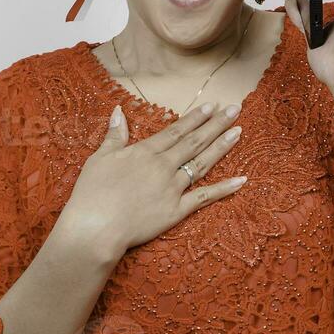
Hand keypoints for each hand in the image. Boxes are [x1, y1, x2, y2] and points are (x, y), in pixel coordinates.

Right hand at [56, 101, 246, 260]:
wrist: (95, 228)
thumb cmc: (92, 193)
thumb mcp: (99, 158)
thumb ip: (114, 135)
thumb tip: (119, 110)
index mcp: (145, 152)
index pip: (175, 131)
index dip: (194, 118)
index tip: (211, 106)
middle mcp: (163, 166)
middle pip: (194, 142)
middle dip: (216, 124)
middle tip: (235, 109)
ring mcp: (172, 189)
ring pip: (202, 164)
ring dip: (222, 147)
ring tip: (238, 132)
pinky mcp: (176, 211)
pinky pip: (204, 198)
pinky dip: (224, 189)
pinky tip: (242, 180)